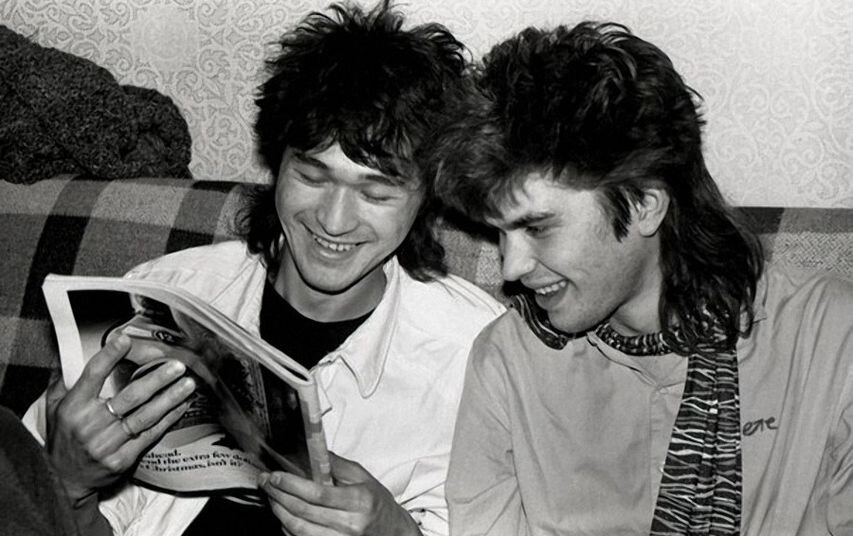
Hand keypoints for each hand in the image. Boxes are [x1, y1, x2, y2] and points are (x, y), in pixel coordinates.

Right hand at [45, 333, 195, 502]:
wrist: (64, 480)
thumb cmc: (63, 437)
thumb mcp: (54, 408)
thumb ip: (63, 380)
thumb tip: (70, 351)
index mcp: (73, 407)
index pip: (93, 376)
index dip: (110, 356)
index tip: (125, 339)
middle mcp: (91, 424)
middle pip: (130, 397)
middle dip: (156, 379)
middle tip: (176, 366)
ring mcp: (108, 444)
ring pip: (145, 417)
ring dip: (169, 399)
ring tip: (188, 384)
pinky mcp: (122, 459)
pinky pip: (150, 435)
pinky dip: (168, 419)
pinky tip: (182, 405)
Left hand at [260, 452, 420, 535]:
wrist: (392, 533)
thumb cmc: (377, 503)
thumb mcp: (363, 478)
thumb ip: (337, 465)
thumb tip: (313, 450)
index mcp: (358, 502)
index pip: (318, 493)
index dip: (292, 485)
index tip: (276, 476)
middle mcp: (349, 525)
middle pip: (303, 511)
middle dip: (278, 495)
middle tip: (266, 482)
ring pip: (298, 530)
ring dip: (279, 512)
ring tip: (271, 498)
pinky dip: (288, 529)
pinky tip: (283, 516)